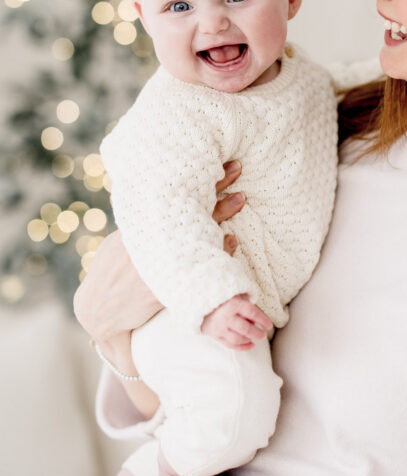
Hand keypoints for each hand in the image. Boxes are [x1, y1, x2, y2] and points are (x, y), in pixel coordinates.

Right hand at [73, 161, 245, 343]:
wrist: (97, 311)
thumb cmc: (111, 272)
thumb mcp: (121, 241)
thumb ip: (144, 225)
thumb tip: (165, 204)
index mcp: (137, 226)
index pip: (170, 196)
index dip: (194, 179)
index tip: (215, 163)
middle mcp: (147, 238)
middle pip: (187, 205)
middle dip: (214, 187)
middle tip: (236, 168)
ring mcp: (157, 260)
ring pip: (196, 230)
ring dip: (221, 214)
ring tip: (240, 198)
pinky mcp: (163, 284)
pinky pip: (197, 262)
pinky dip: (218, 251)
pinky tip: (232, 241)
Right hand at [202, 294, 272, 350]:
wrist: (199, 302)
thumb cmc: (221, 297)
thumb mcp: (235, 294)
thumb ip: (246, 302)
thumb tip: (256, 315)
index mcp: (232, 304)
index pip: (252, 313)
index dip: (262, 320)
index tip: (269, 325)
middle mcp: (225, 317)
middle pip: (245, 328)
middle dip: (257, 333)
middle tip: (263, 334)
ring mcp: (219, 328)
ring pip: (237, 338)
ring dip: (249, 339)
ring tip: (257, 338)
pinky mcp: (215, 335)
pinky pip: (229, 344)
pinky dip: (241, 347)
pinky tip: (250, 345)